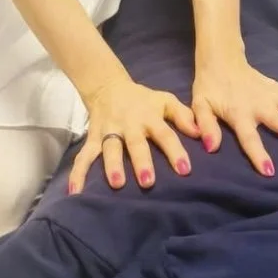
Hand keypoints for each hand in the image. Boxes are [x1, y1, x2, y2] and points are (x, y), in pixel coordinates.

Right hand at [68, 76, 199, 193]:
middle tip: (148, 182)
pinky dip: (78, 173)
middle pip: (136, 144)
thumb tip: (202, 134)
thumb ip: (184, 116)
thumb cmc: (143, 99)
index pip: (165, 134)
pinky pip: (84, 156)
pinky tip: (75, 191)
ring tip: (117, 184)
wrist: (107, 85)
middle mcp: (129, 125)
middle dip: (141, 162)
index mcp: (149, 117)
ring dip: (112, 166)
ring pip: (110, 149)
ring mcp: (109, 132)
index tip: (185, 170)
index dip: (175, 151)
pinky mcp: (93, 138)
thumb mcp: (165, 100)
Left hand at [192, 60, 277, 175]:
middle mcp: (260, 105)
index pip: (248, 137)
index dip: (257, 154)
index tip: (269, 170)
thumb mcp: (200, 105)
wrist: (220, 60)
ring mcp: (273, 95)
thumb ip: (204, 125)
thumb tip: (209, 146)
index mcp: (240, 113)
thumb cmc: (210, 88)